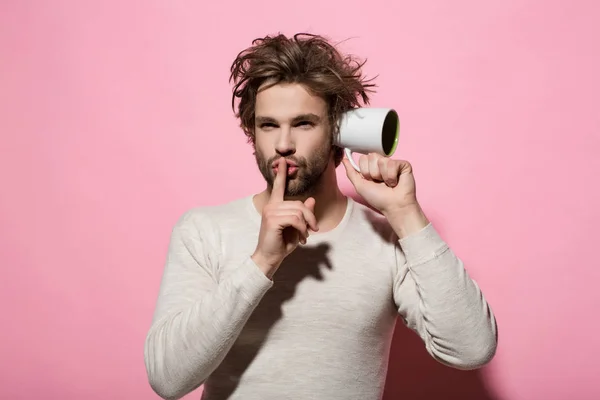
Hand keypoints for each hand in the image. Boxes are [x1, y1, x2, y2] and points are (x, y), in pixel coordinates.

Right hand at [252, 157, 318, 277]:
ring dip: (307, 226)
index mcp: (275, 205)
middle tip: (313, 230)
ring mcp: (271, 211)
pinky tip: (301, 238)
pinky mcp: (273, 219)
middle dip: (310, 217)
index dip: (281, 174)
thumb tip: (311, 200)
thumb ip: (303, 214)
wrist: (269, 258)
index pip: (278, 186)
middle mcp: (271, 205)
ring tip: (305, 237)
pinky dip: (303, 229)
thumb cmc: (281, 244)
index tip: (283, 161)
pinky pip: (295, 219)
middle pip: (300, 204)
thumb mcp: (296, 227)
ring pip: (299, 212)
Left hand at [342, 152, 417, 214]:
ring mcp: (393, 163)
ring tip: (388, 183)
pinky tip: (395, 182)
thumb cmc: (378, 198)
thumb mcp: (360, 186)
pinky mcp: (403, 165)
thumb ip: (351, 172)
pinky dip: (391, 176)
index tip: (370, 181)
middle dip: (373, 173)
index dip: (364, 171)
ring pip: (381, 160)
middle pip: (371, 156)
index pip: (363, 158)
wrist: (393, 206)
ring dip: (382, 176)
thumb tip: (344, 159)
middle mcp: (382, 163)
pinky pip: (392, 163)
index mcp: (372, 167)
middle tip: (380, 182)